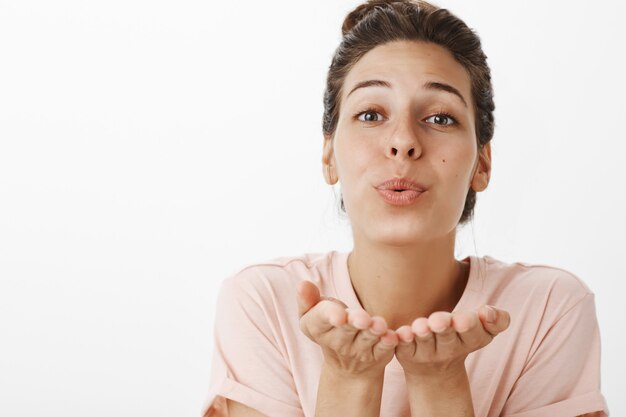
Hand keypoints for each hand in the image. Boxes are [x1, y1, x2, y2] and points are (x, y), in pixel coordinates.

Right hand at [297, 280, 398, 377]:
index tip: (338, 315)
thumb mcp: (312, 315)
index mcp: (318, 327)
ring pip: (367, 340)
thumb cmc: (329, 326)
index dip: (330, 315)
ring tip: (380, 325)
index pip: (322, 319)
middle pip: (346, 330)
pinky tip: (393, 337)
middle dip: (355, 322)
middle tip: (363, 319)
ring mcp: (358, 351)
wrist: (346, 365)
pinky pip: (383, 350)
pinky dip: (388, 344)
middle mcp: (338, 342)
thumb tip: (302, 284)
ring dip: (373, 332)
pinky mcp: (378, 355)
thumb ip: (307, 299)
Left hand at [394, 305, 509, 377]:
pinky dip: (401, 340)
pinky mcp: (406, 353)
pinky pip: (403, 347)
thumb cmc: (462, 336)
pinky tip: (401, 333)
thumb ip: (497, 320)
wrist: (436, 370)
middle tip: (439, 320)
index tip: (464, 318)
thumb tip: (489, 312)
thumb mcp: (484, 330)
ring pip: (424, 342)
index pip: (473, 333)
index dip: (470, 325)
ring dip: (422, 334)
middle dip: (444, 327)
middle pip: (447, 337)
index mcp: (471, 340)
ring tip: (420, 326)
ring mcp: (426, 353)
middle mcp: (448, 349)